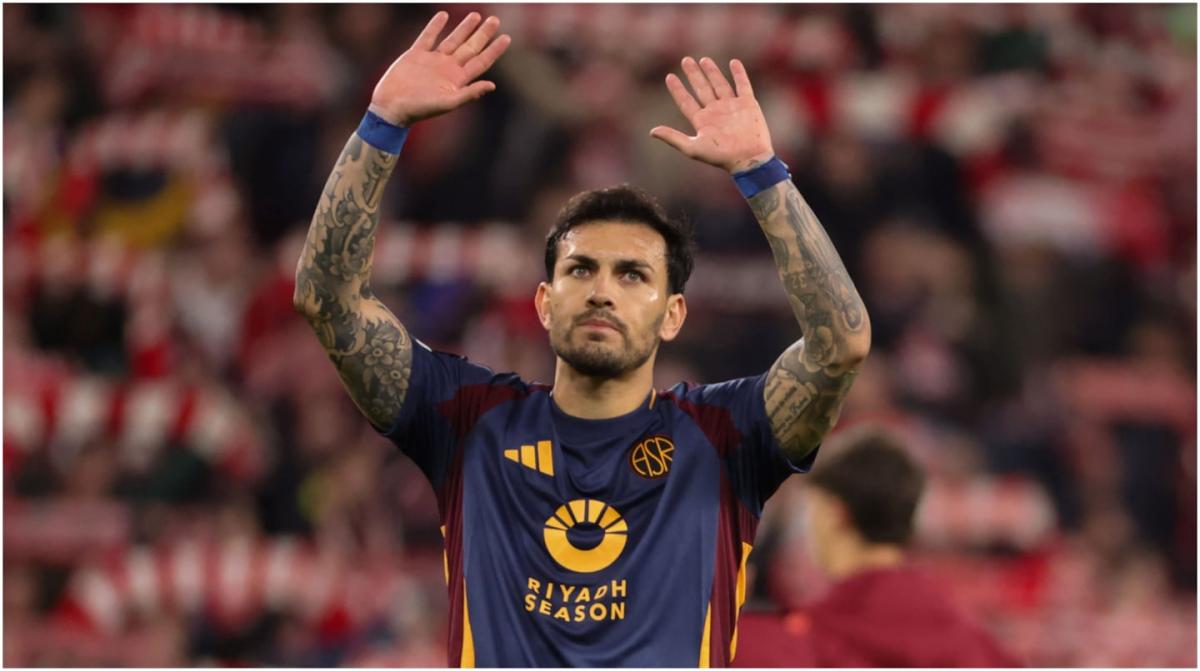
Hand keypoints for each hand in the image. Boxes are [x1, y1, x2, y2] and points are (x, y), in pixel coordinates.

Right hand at [369, 12, 511, 126]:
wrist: (392, 107)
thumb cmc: (420, 109)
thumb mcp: (447, 103)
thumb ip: (469, 94)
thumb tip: (492, 85)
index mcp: (457, 80)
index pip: (481, 61)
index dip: (494, 50)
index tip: (507, 38)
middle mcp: (447, 68)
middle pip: (470, 47)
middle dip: (483, 34)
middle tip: (495, 20)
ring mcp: (432, 61)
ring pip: (452, 40)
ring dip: (464, 28)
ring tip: (476, 15)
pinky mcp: (415, 55)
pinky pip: (428, 37)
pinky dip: (435, 26)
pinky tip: (443, 15)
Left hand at [650, 57, 774, 173]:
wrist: (749, 159)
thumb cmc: (721, 156)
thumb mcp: (693, 148)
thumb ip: (673, 138)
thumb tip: (652, 132)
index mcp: (702, 121)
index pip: (686, 102)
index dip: (678, 90)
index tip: (670, 77)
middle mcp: (716, 112)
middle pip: (701, 89)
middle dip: (693, 75)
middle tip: (685, 60)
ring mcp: (732, 107)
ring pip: (720, 84)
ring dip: (712, 72)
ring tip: (704, 60)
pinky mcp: (748, 104)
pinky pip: (742, 85)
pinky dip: (739, 74)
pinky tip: (733, 62)